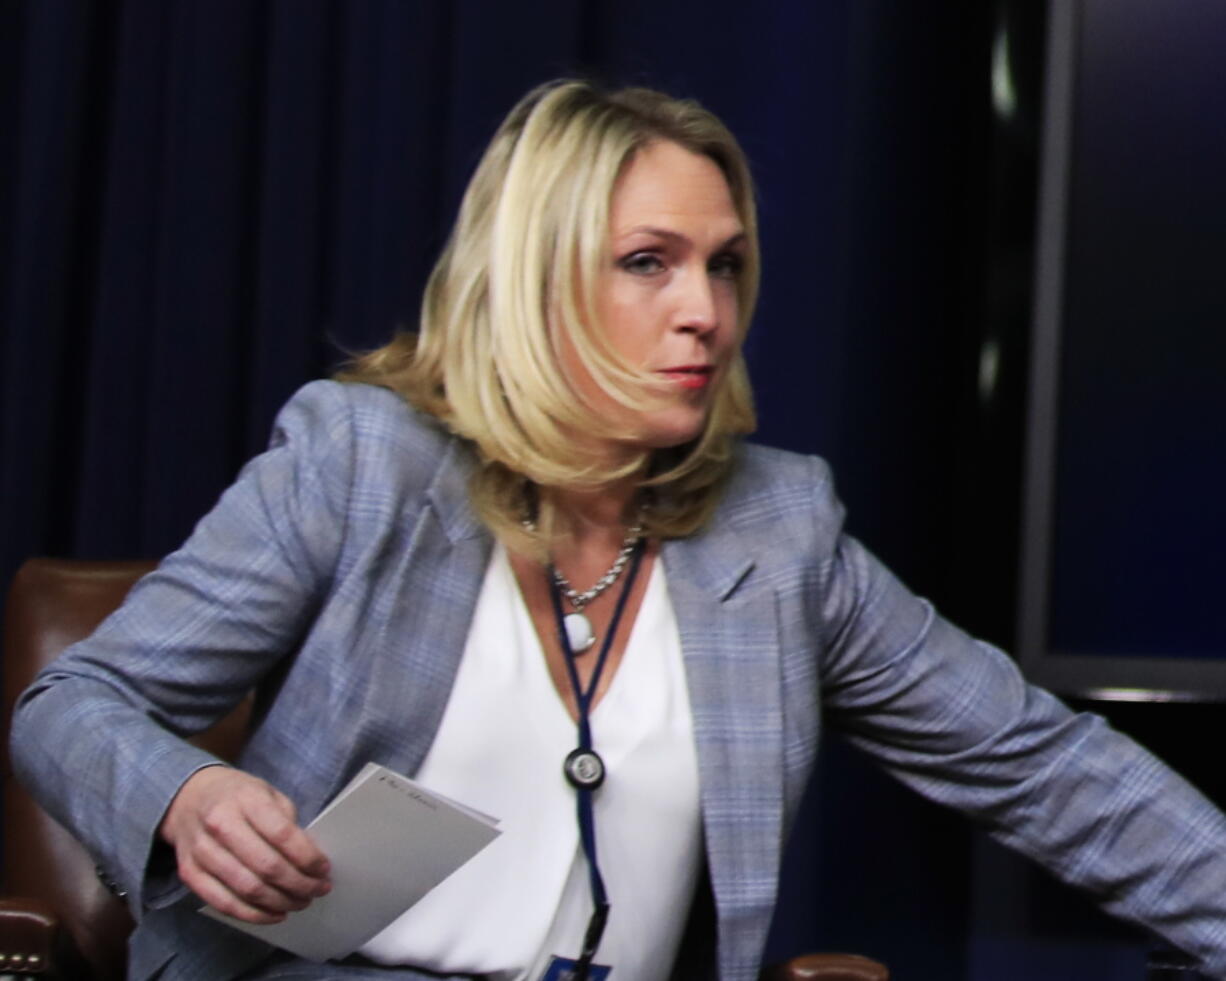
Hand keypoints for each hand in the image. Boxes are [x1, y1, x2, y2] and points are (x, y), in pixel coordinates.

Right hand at [159, 766, 330, 922]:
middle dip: (299, 884)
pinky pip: (224, 903)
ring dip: (280, 902)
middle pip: (267, 866)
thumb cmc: (237, 796)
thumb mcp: (267, 793)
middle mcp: (220, 824)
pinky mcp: (189, 873)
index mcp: (246, 799)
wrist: (188, 798)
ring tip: (300, 902)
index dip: (308, 857)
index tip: (324, 869)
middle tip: (318, 890)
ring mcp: (201, 851)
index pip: (283, 834)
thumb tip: (311, 858)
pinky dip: (254, 915)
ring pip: (247, 889)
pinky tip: (275, 914)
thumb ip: (287, 822)